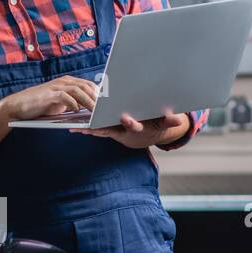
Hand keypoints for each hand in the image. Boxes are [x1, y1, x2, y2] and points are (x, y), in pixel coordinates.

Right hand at [5, 75, 97, 121]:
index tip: (108, 103)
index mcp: (67, 83)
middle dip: (97, 97)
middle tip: (105, 108)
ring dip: (88, 101)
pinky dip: (73, 103)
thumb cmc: (40, 106)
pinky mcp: (49, 94)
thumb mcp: (60, 103)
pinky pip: (65, 96)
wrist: (19, 106)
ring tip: (95, 111)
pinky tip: (77, 110)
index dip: (99, 93)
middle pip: (86, 86)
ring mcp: (56, 87)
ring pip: (78, 90)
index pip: (88, 84)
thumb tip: (88, 109)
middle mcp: (63, 82)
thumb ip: (73, 103)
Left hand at [70, 110, 189, 148]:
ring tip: (76, 128)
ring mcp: (115, 130)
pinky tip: (73, 126)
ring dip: (88, 129)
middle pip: (112, 129)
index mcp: (138, 126)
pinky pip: (95, 128)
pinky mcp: (107, 129)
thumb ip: (170, 121)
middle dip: (100, 127)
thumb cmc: (155, 124)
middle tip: (88, 128)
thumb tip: (178, 120)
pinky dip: (86, 127)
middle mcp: (125, 130)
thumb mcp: (164, 122)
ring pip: (100, 130)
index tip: (126, 118)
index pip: (134, 125)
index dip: (131, 123)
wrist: (146, 134)